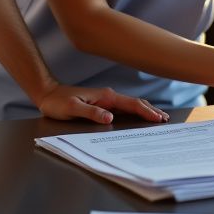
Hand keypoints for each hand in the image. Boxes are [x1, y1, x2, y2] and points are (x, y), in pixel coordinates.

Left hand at [36, 84, 169, 124]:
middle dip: (151, 111)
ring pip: (131, 105)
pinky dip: (135, 112)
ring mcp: (106, 99)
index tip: (159, 118)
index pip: (132, 104)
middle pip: (135, 103)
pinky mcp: (102, 104)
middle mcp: (109, 97)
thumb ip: (91, 113)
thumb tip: (110, 118)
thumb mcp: (72, 109)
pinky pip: (123, 108)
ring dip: (145, 111)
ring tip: (158, 118)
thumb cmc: (57, 102)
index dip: (146, 111)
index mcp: (106, 97)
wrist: (48, 94)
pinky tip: (138, 117)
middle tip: (165, 120)